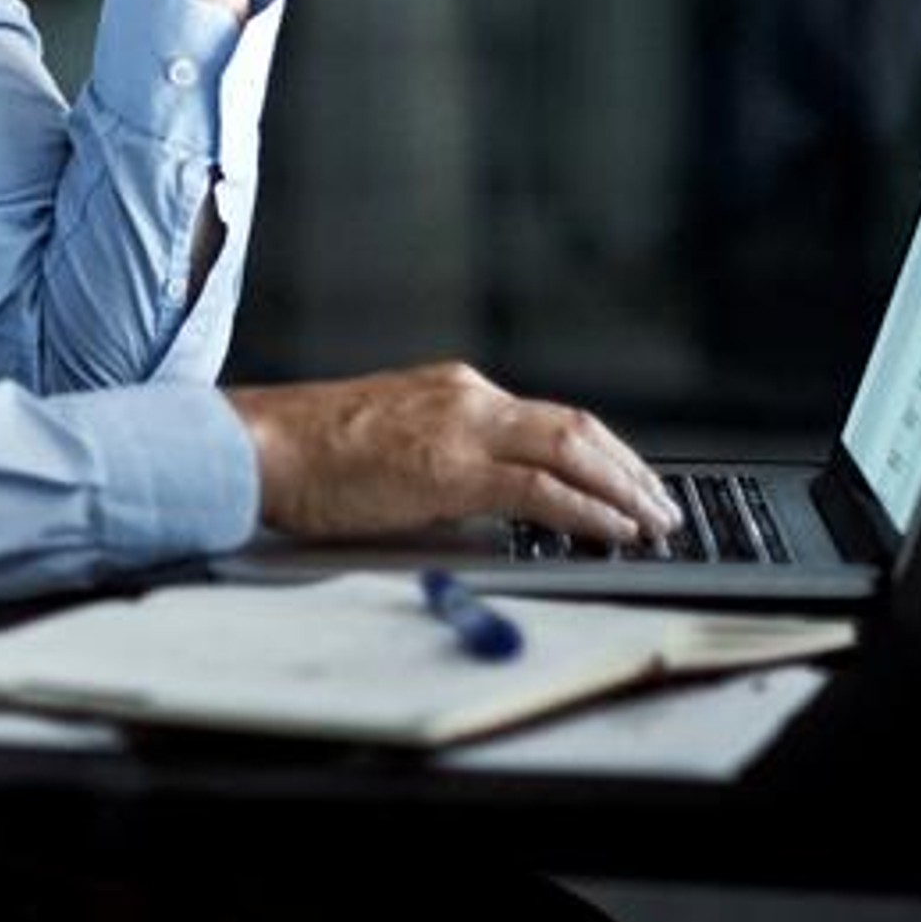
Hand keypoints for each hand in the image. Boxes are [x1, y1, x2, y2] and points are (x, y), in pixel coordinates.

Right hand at [225, 364, 682, 549]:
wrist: (260, 444)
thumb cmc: (306, 452)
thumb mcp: (391, 442)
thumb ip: (442, 459)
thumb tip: (484, 501)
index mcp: (454, 390)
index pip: (548, 418)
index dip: (599, 451)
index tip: (626, 480)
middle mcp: (469, 397)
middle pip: (576, 427)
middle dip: (627, 467)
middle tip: (660, 503)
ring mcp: (463, 428)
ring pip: (572, 449)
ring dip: (622, 488)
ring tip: (652, 521)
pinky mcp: (452, 469)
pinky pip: (541, 490)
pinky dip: (588, 510)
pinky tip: (611, 531)